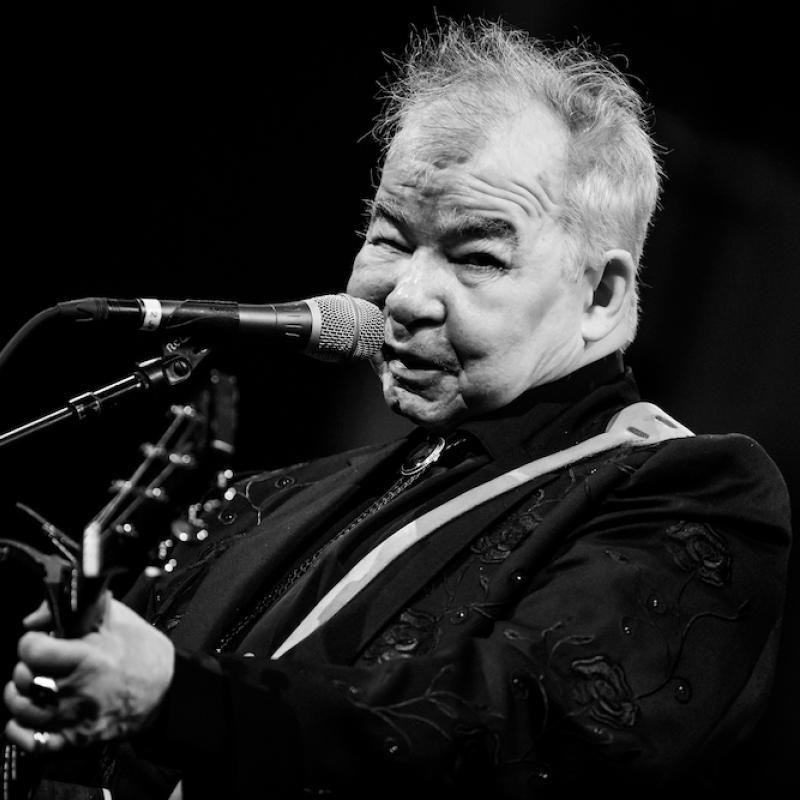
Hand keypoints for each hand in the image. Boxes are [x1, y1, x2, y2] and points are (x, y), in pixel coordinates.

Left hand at [3, 592, 174, 753]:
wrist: (168, 689)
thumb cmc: (142, 651)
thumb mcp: (117, 618)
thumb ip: (76, 608)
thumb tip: (33, 618)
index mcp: (89, 659)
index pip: (32, 650)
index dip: (32, 640)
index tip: (42, 639)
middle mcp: (77, 692)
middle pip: (23, 678)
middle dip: (28, 664)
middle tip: (44, 660)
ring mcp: (73, 720)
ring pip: (20, 709)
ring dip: (22, 693)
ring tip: (37, 683)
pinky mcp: (74, 741)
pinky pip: (28, 741)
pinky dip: (21, 728)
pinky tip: (33, 713)